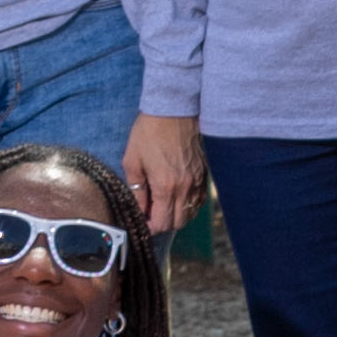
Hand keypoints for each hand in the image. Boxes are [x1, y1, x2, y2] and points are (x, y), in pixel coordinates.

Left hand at [121, 113, 208, 234]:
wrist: (174, 109)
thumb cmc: (149, 132)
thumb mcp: (132, 161)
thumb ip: (136, 190)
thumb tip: (139, 209)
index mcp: (166, 186)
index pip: (162, 223)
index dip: (150, 227)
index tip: (142, 221)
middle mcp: (185, 187)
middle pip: (178, 223)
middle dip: (163, 224)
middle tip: (151, 214)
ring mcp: (197, 180)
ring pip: (191, 213)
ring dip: (177, 215)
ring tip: (163, 205)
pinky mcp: (204, 172)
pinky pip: (199, 199)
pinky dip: (188, 204)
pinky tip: (177, 196)